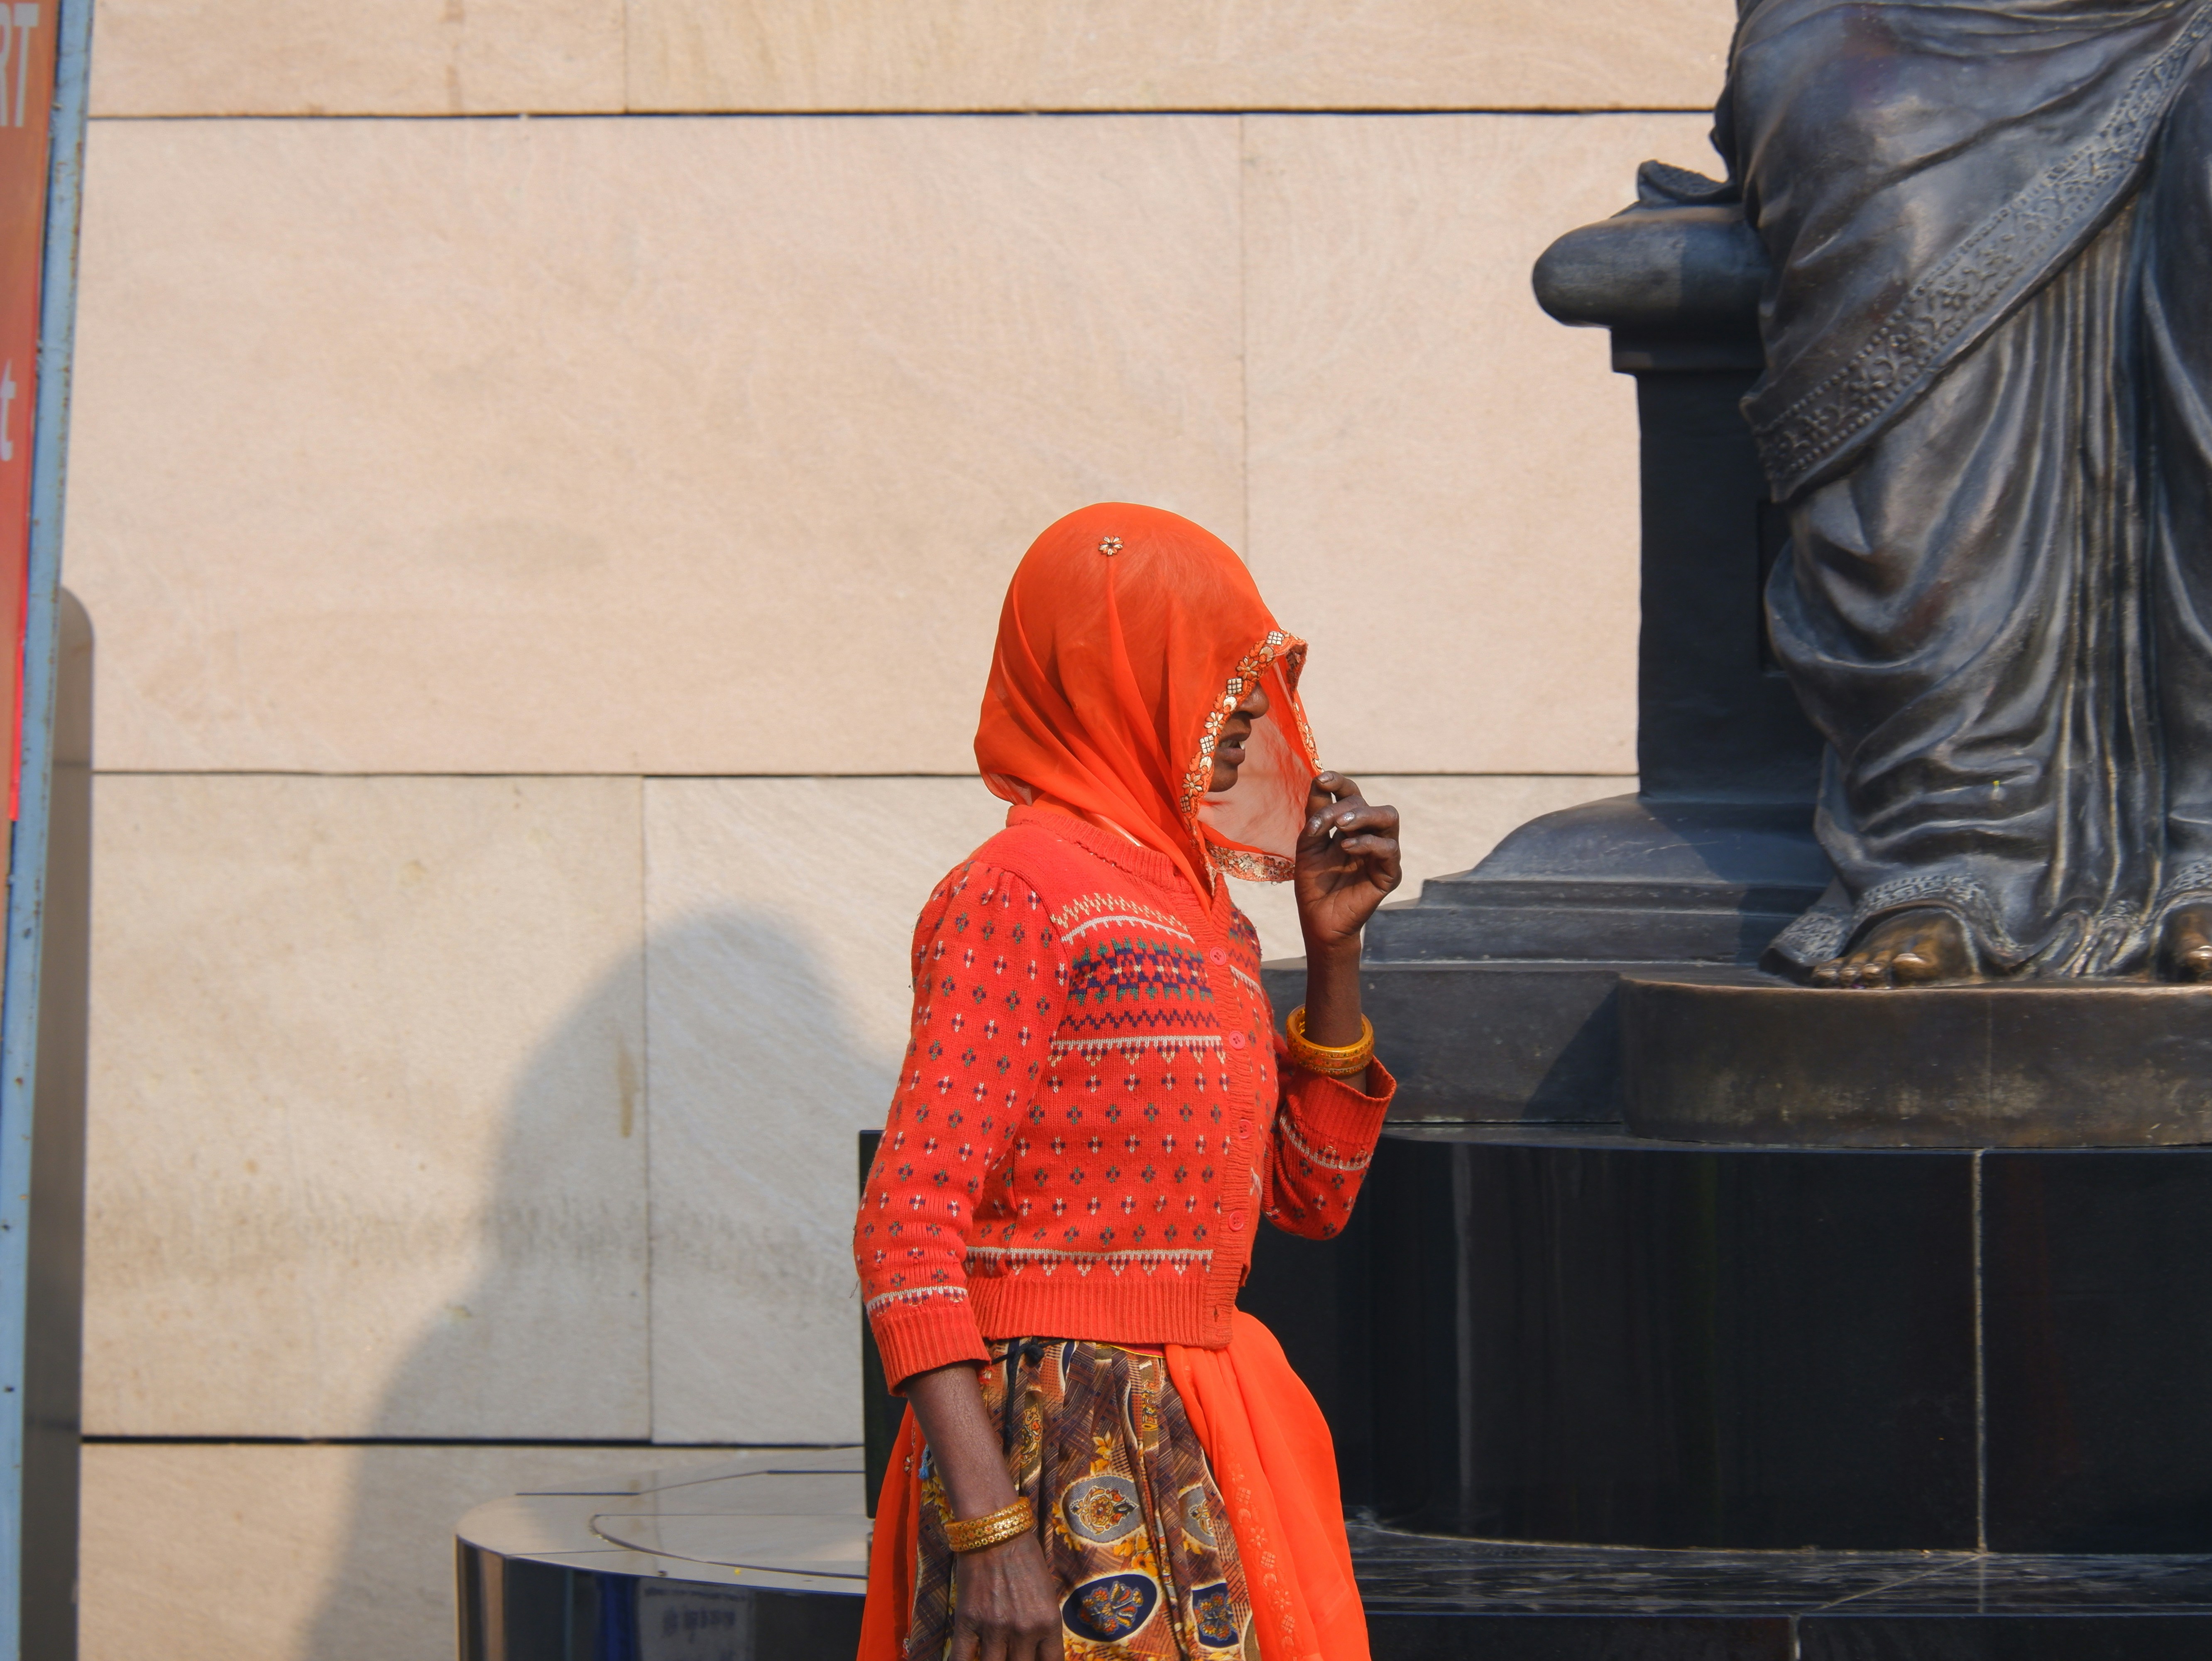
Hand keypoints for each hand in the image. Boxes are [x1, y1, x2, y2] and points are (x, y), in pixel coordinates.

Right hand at [952, 1531, 1063, 1660]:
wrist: (995, 1531)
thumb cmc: (1024, 1557)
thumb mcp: (1046, 1593)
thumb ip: (1042, 1625)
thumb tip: (1035, 1651)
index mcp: (1048, 1622)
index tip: (1034, 1660)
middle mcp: (1024, 1630)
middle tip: (1012, 1654)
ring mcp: (995, 1628)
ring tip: (993, 1655)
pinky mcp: (968, 1622)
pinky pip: (961, 1659)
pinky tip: (967, 1660)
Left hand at [1294, 772, 1401, 956]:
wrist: (1317, 919)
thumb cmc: (1314, 883)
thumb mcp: (1308, 844)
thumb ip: (1315, 814)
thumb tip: (1319, 779)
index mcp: (1349, 826)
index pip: (1352, 795)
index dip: (1340, 783)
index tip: (1323, 780)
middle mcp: (1369, 835)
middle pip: (1369, 803)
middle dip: (1345, 806)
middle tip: (1329, 821)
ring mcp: (1381, 853)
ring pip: (1389, 817)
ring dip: (1363, 816)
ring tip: (1341, 826)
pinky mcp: (1389, 873)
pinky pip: (1388, 848)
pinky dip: (1367, 843)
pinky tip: (1346, 847)